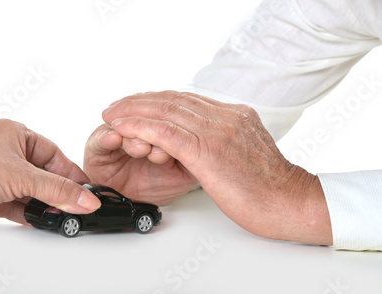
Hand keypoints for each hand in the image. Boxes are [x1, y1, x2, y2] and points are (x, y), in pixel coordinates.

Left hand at [0, 119, 99, 225]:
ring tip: (59, 216)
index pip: (54, 155)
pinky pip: (17, 203)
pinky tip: (40, 220)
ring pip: (31, 190)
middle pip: (43, 175)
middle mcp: (8, 152)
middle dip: (57, 192)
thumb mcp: (22, 176)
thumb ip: (57, 190)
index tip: (86, 190)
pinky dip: (28, 212)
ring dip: (43, 204)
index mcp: (17, 135)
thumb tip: (85, 199)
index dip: (71, 173)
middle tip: (75, 206)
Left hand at [101, 91, 331, 244]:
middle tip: (116, 106)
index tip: (136, 104)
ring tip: (111, 114)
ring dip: (133, 111)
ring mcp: (217, 131)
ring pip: (166, 111)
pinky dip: (141, 127)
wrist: (290, 203)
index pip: (186, 99)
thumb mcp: (246, 153)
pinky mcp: (207, 151)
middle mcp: (225, 116)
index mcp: (235, 115)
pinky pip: (166, 132)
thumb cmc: (268, 187)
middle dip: (139, 101)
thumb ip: (225, 140)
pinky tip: (123, 128)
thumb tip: (205, 141)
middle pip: (172, 99)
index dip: (156, 100)